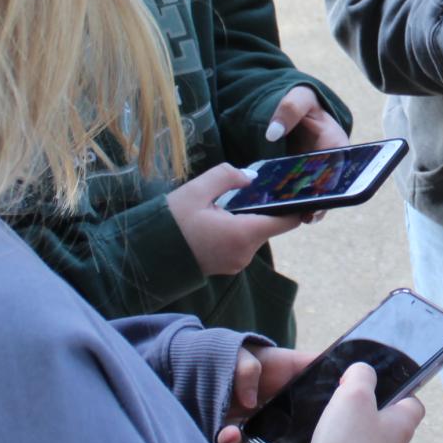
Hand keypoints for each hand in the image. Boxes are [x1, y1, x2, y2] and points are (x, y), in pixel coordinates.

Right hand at [166, 164, 303, 275]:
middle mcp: (245, 253)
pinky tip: (218, 218)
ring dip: (246, 218)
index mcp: (243, 234)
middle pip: (268, 226)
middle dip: (262, 207)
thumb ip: (227, 176)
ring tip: (225, 203)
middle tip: (251, 187)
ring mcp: (236, 263)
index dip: (295, 206)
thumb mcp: (197, 189)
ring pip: (253, 234)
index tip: (298, 191)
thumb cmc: (170, 222)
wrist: (144, 255)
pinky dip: (235, 229)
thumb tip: (250, 177)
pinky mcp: (225, 266)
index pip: (286, 222)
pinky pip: (240, 243)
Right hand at [225, 361, 424, 442]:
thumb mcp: (354, 396)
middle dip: (370, 414)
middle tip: (346, 405)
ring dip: (354, 437)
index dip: (399, 391)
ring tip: (332, 429)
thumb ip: (361, 376)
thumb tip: (362, 372)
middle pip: (390, 426)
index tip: (378, 387)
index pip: (413, 403)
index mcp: (403, 427)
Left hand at [262, 86, 349, 222]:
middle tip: (308, 215)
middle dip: (320, 202)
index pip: (338, 168)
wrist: (293, 108)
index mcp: (337, 144)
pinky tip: (280, 211)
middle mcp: (330, 163)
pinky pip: (299, 193)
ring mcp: (315, 173)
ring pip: (313, 194)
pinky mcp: (301, 178)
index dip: (332, 184)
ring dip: (306, 206)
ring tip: (296, 217)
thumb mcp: (299, 98)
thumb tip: (273, 133)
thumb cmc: (302, 102)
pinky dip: (291, 202)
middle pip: (327, 187)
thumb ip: (289, 109)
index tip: (322, 196)